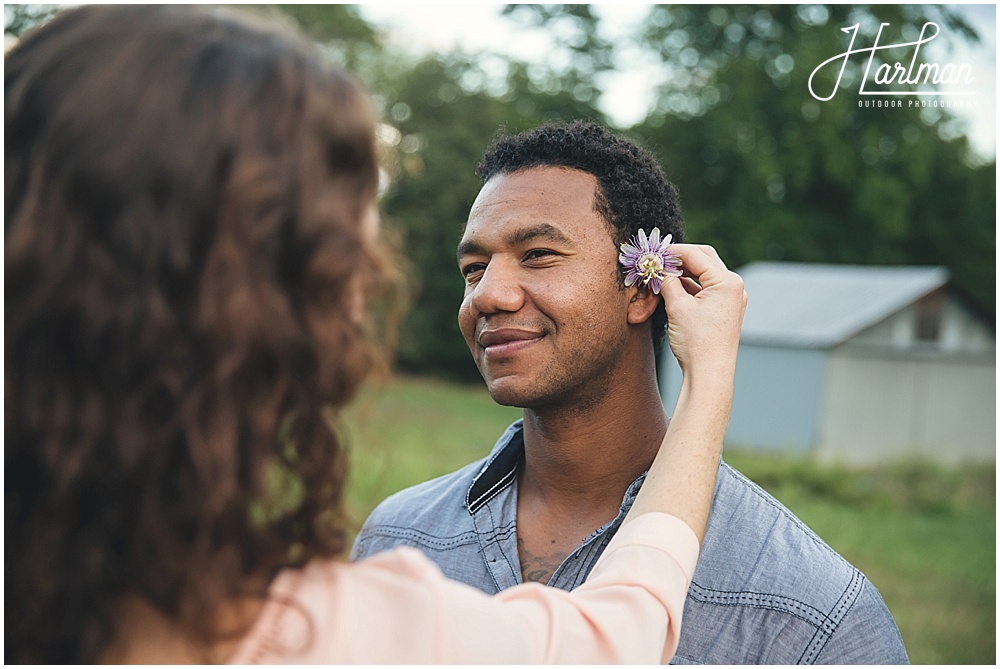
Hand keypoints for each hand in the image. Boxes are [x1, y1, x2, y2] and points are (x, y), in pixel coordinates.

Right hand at [659, 244, 746, 377]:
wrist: (709, 374)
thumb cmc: (697, 343)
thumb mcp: (677, 306)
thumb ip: (668, 281)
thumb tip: (659, 267)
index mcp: (727, 281)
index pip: (696, 254)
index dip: (672, 251)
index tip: (653, 252)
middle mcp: (733, 287)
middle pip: (704, 259)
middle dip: (680, 258)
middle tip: (658, 260)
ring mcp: (731, 299)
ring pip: (704, 274)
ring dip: (684, 272)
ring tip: (661, 275)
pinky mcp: (725, 310)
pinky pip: (706, 289)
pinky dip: (690, 286)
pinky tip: (673, 289)